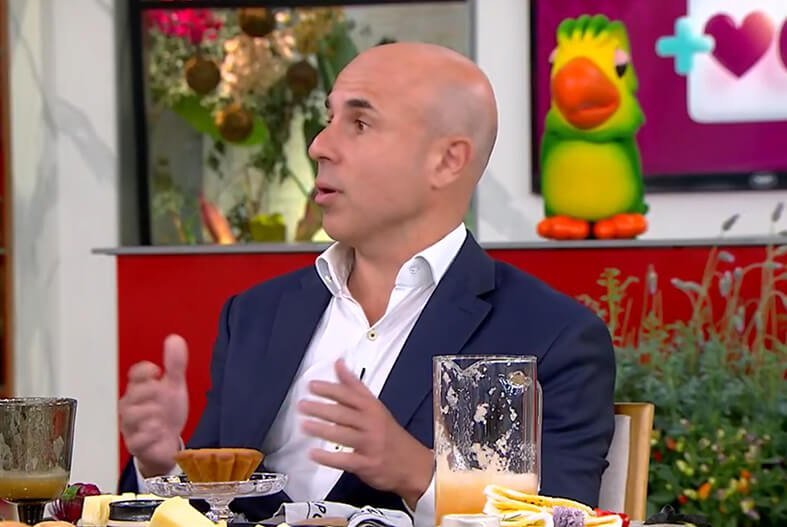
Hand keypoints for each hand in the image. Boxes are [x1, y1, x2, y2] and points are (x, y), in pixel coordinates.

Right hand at [118, 334, 188, 476]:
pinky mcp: (136, 445)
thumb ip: (175, 365)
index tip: (158, 370)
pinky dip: (151, 435)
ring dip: (150, 414)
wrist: (168, 443)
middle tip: (162, 394)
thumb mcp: (174, 387)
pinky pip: (138, 440)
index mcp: (140, 389)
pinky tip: (161, 431)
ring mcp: (132, 426)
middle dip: (149, 392)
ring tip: (161, 416)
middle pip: (132, 394)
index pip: (135, 374)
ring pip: (131, 417)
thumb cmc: (167, 413)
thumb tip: (175, 338)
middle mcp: (132, 406)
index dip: (144, 370)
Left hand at [298, 360, 433, 508]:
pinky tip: (314, 454)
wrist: (413, 464)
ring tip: (305, 425)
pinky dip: (329, 458)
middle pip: (344, 413)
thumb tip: (339, 364)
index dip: (330, 389)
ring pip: (344, 434)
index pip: (349, 394)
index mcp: (372, 407)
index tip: (313, 386)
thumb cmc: (389, 434)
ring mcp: (370, 443)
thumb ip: (353, 385)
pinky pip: (346, 460)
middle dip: (322, 408)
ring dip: (323, 429)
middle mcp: (371, 423)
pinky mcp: (367, 464)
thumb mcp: (374, 405)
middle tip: (304, 405)